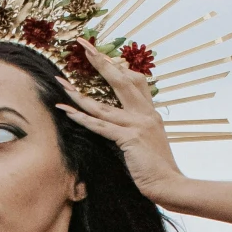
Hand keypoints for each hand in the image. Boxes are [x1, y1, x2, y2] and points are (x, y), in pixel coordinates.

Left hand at [55, 40, 183, 205]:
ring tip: (61, 82)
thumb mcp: (149, 143)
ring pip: (102, 104)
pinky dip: (81, 118)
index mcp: (151, 113)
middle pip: (120, 80)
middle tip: (84, 46)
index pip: (136, 80)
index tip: (104, 55)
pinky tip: (66, 111)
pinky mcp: (129, 139)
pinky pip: (100, 126)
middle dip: (100, 61)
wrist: (170, 185)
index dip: (119, 66)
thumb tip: (120, 127)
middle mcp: (145, 114)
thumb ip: (137, 130)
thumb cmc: (158, 169)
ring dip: (78, 93)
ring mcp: (137, 125)